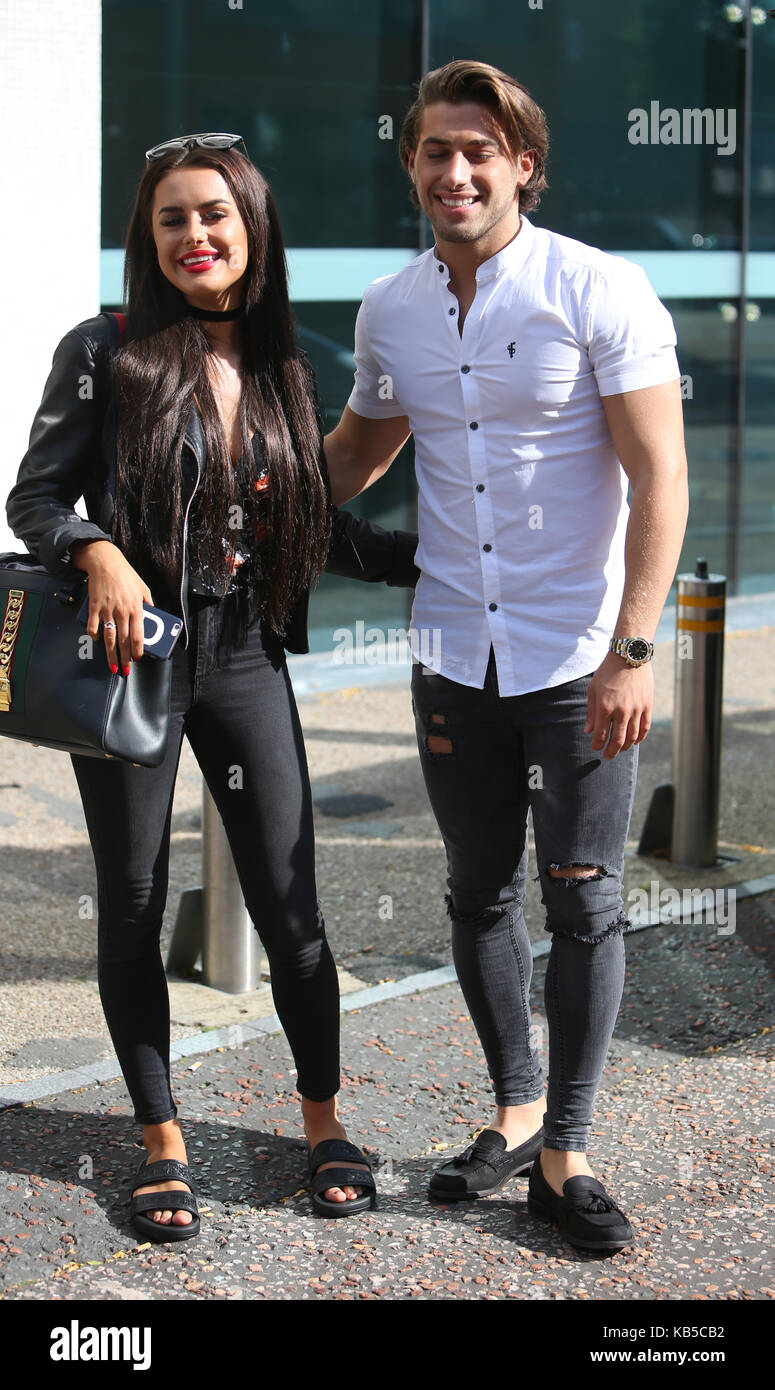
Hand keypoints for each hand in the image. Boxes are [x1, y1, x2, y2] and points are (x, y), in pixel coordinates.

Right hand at [71, 540, 152, 673]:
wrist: (105, 562)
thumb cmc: (125, 575)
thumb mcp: (143, 587)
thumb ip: (148, 603)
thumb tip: (154, 613)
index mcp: (136, 607)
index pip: (138, 635)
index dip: (138, 650)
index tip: (138, 659)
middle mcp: (122, 611)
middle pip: (124, 640)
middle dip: (125, 658)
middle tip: (125, 670)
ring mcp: (107, 610)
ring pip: (109, 637)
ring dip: (111, 654)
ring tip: (113, 666)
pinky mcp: (94, 607)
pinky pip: (93, 626)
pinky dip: (94, 635)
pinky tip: (98, 641)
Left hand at [585, 652, 652, 758]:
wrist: (629, 656)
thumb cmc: (608, 672)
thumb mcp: (593, 690)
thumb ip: (592, 712)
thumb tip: (589, 731)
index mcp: (605, 708)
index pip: (601, 736)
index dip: (597, 746)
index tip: (595, 748)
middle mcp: (622, 711)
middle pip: (618, 741)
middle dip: (611, 752)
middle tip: (607, 756)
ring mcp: (637, 710)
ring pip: (632, 737)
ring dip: (625, 747)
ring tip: (620, 750)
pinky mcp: (647, 706)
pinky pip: (645, 728)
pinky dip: (640, 738)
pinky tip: (635, 741)